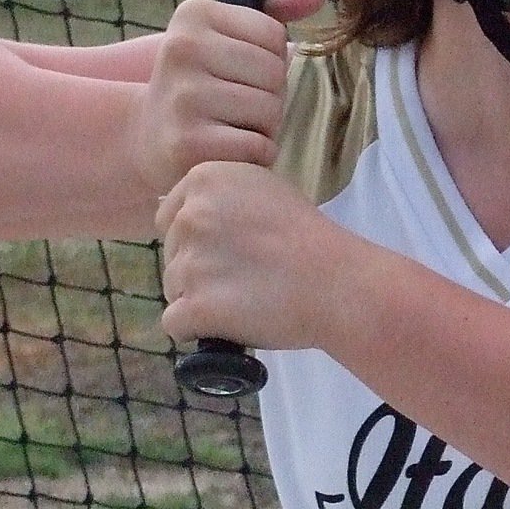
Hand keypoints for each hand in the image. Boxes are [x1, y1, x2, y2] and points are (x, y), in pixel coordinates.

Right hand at [133, 0, 327, 195]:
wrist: (148, 138)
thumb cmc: (203, 83)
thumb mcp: (227, 37)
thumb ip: (274, 11)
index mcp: (194, 14)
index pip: (275, 35)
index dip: (269, 60)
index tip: (236, 72)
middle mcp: (182, 48)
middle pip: (275, 72)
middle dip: (268, 95)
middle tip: (234, 106)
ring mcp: (183, 97)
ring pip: (271, 109)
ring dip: (263, 127)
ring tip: (229, 127)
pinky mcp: (188, 143)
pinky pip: (259, 147)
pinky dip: (256, 156)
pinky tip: (226, 151)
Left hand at [157, 160, 337, 349]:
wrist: (338, 282)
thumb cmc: (312, 239)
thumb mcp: (268, 192)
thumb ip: (225, 198)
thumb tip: (196, 220)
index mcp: (206, 179)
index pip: (170, 217)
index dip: (200, 240)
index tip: (235, 250)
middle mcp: (190, 215)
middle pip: (171, 254)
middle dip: (199, 270)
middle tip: (246, 276)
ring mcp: (189, 261)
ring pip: (173, 289)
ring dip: (201, 300)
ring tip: (247, 299)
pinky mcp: (194, 305)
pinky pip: (175, 323)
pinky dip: (200, 329)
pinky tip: (232, 322)